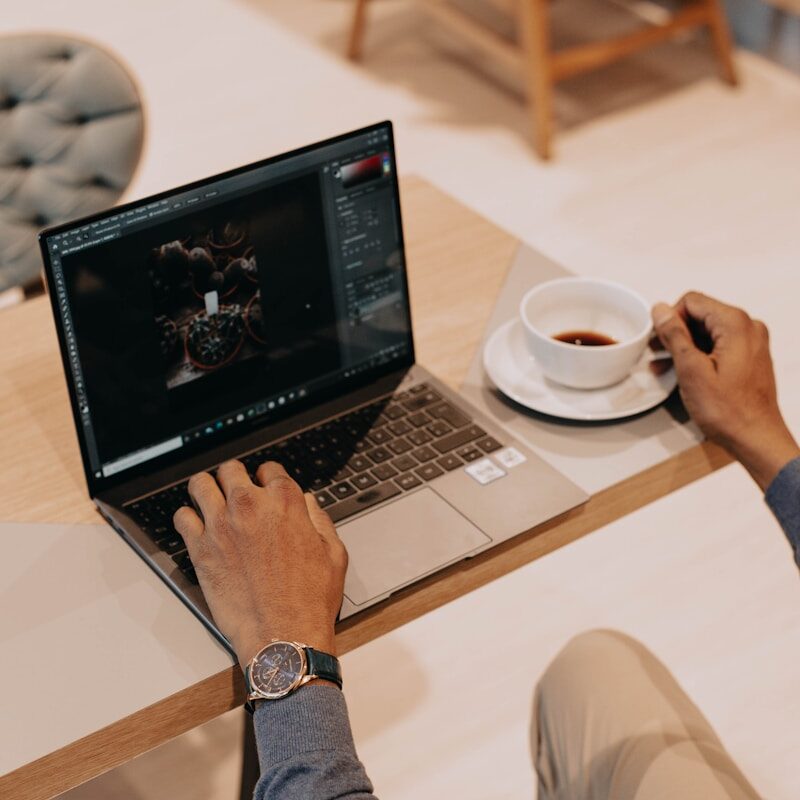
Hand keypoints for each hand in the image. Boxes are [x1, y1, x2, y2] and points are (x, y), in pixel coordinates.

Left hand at [173, 460, 347, 667]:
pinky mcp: (200, 549)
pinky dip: (186, 518)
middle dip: (234, 477)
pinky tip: (195, 526)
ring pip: (200, 484)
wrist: (284, 635)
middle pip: (231, 469)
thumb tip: (307, 504)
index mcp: (286, 502)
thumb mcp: (333, 553)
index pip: (269, 469)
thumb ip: (319, 519)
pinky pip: (181, 518)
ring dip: (206, 489)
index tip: (264, 485)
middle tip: (234, 489)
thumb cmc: (310, 599)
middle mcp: (251, 506)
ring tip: (209, 498)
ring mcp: (222, 525)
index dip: (267, 476)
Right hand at [652, 292, 799, 489]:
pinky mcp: (748, 357)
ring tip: (663, 364)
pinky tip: (682, 371)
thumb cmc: (730, 411)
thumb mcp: (691, 370)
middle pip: (700, 314)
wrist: (754, 438)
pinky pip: (717, 345)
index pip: (692, 301)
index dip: (669, 318)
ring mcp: (750, 342)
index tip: (657, 339)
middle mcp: (747, 328)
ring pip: (707, 331)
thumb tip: (661, 311)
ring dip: (683, 345)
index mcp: (736, 324)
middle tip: (656, 352)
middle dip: (674, 332)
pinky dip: (697, 354)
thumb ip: (674, 335)